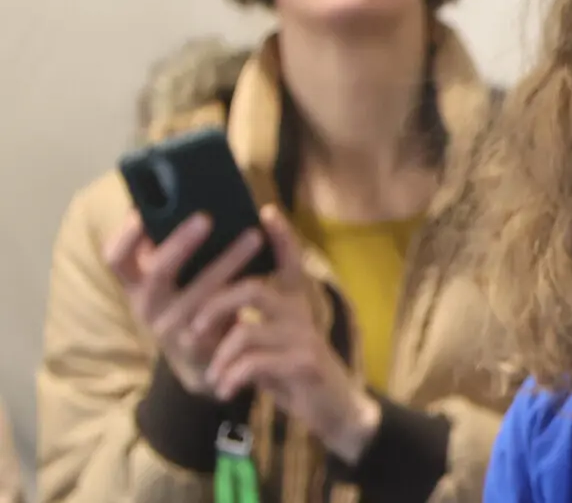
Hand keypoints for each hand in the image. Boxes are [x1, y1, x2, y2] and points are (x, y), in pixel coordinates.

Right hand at [106, 212, 269, 396]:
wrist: (207, 362)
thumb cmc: (194, 305)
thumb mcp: (176, 281)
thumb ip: (176, 251)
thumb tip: (188, 200)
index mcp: (136, 285)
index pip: (115, 259)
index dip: (125, 235)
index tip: (141, 211)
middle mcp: (146, 306)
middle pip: (157, 271)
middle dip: (181, 242)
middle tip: (207, 217)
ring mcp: (171, 328)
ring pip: (200, 292)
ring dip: (228, 261)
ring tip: (254, 237)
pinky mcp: (199, 345)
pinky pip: (222, 314)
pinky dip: (241, 291)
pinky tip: (265, 272)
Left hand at [193, 206, 380, 463]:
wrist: (332, 407)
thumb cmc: (291, 369)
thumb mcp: (272, 339)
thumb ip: (250, 318)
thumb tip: (206, 301)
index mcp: (295, 302)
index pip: (291, 260)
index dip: (282, 236)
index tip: (268, 212)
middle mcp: (301, 312)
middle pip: (252, 289)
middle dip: (214, 306)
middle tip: (192, 329)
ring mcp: (303, 337)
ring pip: (247, 329)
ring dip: (219, 354)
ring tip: (211, 372)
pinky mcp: (302, 364)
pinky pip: (253, 363)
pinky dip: (231, 377)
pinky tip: (226, 388)